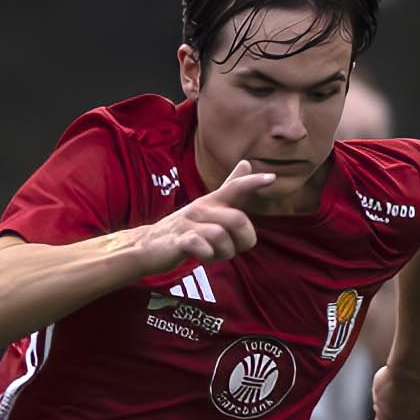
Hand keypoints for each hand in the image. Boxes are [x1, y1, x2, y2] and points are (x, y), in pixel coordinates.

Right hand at [132, 165, 275, 272]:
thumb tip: (247, 162)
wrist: (148, 246)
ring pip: (221, 236)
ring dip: (224, 253)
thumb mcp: (209, 207)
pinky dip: (207, 255)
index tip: (272, 178)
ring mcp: (189, 224)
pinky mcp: (178, 240)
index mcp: (213, 202)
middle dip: (243, 241)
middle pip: (238, 220)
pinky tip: (202, 256)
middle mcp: (202, 208)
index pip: (235, 187)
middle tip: (233, 249)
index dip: (252, 183)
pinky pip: (200, 246)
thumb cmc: (187, 228)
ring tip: (213, 255)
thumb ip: (230, 189)